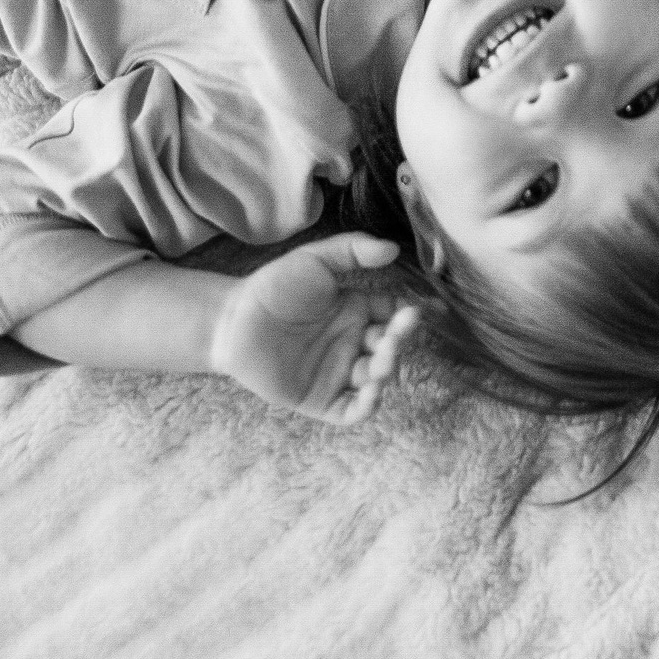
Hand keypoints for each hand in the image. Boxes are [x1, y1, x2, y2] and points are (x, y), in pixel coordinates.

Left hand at [208, 233, 414, 424]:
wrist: (233, 321)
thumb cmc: (274, 287)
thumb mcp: (315, 260)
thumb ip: (353, 250)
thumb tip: (393, 248)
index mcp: (357, 311)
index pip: (395, 315)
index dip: (411, 315)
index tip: (425, 312)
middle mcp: (353, 343)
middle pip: (390, 347)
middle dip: (399, 343)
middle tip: (394, 335)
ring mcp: (338, 374)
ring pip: (376, 379)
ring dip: (385, 372)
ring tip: (379, 362)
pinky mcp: (320, 400)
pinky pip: (351, 410)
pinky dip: (367, 406)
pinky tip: (371, 392)